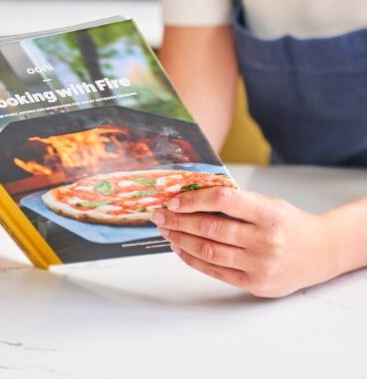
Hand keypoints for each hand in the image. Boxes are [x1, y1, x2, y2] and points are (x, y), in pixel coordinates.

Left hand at [151, 187, 335, 297]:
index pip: (223, 201)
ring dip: (181, 240)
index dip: (194, 200)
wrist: (320, 252)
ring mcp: (260, 265)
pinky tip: (180, 248)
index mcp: (269, 213)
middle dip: (179, 221)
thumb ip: (235, 202)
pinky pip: (216, 270)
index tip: (174, 200)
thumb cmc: (288, 223)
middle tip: (160, 215)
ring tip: (166, 231)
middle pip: (210, 228)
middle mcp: (265, 240)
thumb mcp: (268, 203)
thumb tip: (190, 196)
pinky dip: (193, 259)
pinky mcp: (255, 284)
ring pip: (209, 251)